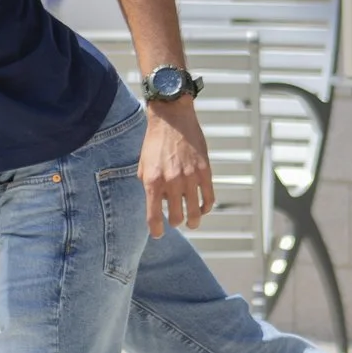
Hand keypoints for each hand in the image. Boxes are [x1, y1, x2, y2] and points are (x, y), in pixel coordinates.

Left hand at [139, 103, 214, 237]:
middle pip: (176, 216)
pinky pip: (209, 198)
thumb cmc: (154, 142)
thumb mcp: (143, 165)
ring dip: (193, 221)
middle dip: (175, 222)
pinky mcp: (205, 171)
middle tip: (175, 222)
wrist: (171, 118)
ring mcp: (190, 177)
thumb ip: (149, 186)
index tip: (158, 234)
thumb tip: (158, 202)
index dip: (156, 230)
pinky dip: (206, 207)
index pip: (154, 216)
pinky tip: (203, 208)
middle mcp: (171, 182)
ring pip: (195, 211)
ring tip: (192, 222)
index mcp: (152, 181)